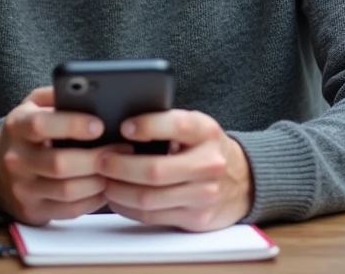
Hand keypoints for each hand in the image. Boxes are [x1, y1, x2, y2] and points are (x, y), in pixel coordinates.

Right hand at [0, 88, 116, 224]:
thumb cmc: (26, 132)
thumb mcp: (32, 105)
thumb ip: (55, 95)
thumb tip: (88, 90)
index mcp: (17, 126)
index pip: (41, 125)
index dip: (72, 125)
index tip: (99, 125)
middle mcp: (16, 159)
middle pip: (59, 164)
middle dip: (96, 157)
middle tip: (123, 149)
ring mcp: (23, 189)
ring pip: (68, 190)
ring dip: (100, 180)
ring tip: (118, 167)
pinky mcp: (33, 211)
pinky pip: (70, 210)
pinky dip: (94, 199)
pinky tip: (106, 186)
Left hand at [98, 110, 252, 231]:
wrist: (244, 181)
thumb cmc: (206, 148)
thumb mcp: (196, 128)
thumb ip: (167, 125)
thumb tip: (119, 126)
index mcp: (206, 132)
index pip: (176, 125)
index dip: (147, 126)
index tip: (123, 127)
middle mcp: (209, 164)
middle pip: (154, 171)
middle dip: (119, 166)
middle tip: (100, 160)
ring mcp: (204, 195)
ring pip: (149, 198)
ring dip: (118, 191)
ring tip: (103, 180)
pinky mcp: (196, 219)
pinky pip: (152, 216)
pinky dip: (127, 208)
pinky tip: (117, 197)